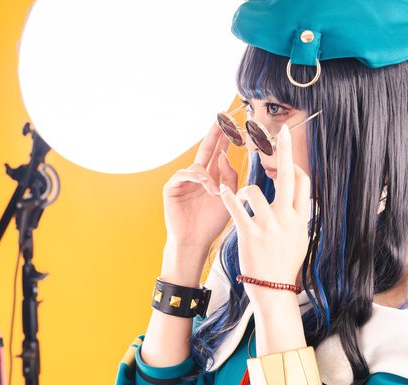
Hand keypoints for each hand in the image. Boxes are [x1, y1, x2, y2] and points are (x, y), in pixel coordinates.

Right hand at [162, 121, 238, 249]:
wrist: (195, 242)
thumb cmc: (212, 223)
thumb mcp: (229, 197)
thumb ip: (229, 176)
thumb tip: (224, 155)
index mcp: (213, 177)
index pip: (220, 153)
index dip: (226, 139)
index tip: (234, 123)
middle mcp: (199, 176)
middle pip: (206, 149)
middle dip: (215, 135)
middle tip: (222, 118)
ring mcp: (184, 181)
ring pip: (198, 165)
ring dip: (209, 176)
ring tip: (216, 192)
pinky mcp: (172, 188)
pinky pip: (184, 174)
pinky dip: (196, 178)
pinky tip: (205, 185)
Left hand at [218, 124, 310, 306]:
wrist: (273, 289)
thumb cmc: (285, 265)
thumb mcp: (300, 239)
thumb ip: (298, 218)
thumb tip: (299, 202)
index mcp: (300, 219)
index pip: (303, 183)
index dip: (294, 167)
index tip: (286, 159)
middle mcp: (286, 219)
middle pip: (288, 177)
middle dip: (285, 150)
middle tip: (282, 129)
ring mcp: (268, 226)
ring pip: (255, 192)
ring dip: (244, 191)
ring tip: (238, 197)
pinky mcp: (249, 234)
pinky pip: (236, 208)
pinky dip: (227, 197)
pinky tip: (221, 191)